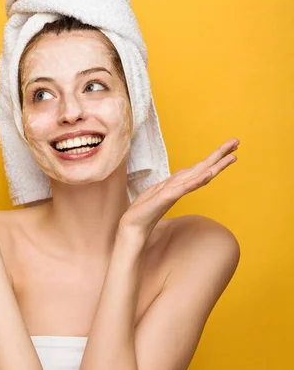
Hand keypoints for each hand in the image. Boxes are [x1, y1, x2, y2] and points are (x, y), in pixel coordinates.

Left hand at [119, 138, 239, 239]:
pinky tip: (208, 174)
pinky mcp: (167, 197)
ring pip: (200, 176)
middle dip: (221, 155)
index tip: (230, 147)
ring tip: (232, 156)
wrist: (133, 227)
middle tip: (237, 142)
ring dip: (216, 166)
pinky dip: (197, 181)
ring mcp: (176, 192)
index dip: (215, 157)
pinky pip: (185, 188)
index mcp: (180, 184)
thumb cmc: (144, 210)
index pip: (201, 168)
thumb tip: (184, 173)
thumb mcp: (159, 189)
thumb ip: (174, 182)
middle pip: (205, 168)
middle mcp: (182, 187)